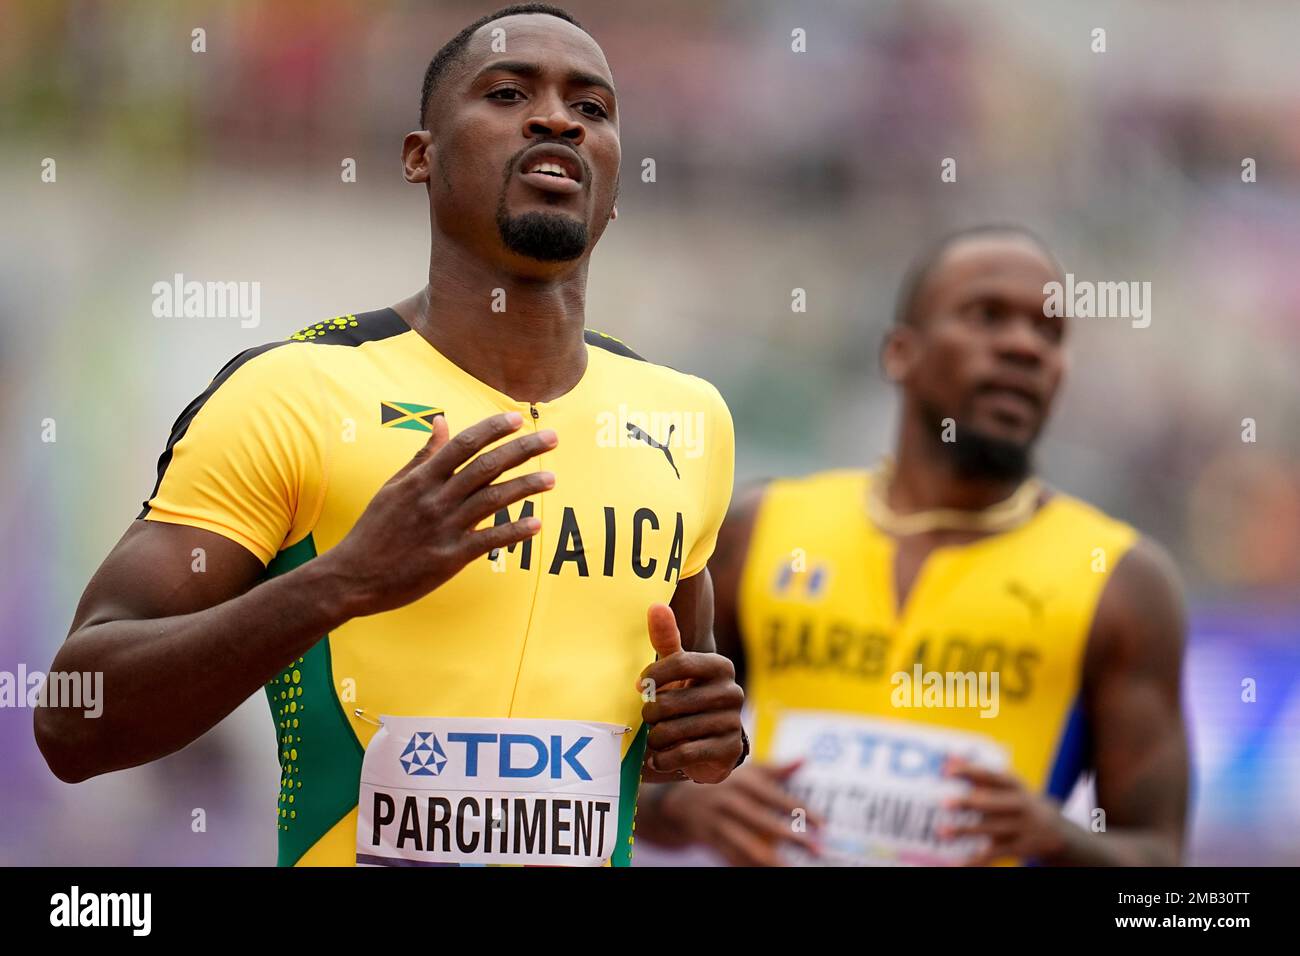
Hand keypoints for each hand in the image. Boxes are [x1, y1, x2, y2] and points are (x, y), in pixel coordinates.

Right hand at [325, 411, 554, 616]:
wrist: (351, 576)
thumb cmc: (374, 529)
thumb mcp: (394, 486)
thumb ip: (423, 455)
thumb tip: (442, 421)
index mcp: (420, 478)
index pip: (463, 444)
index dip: (493, 428)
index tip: (518, 418)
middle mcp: (434, 499)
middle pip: (486, 466)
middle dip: (522, 449)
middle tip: (552, 438)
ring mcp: (443, 527)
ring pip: (492, 499)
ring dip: (526, 487)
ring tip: (552, 479)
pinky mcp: (449, 557)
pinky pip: (488, 541)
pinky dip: (513, 532)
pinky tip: (536, 524)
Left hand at [637, 603, 744, 784]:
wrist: (713, 742)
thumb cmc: (688, 695)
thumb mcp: (677, 667)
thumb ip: (666, 638)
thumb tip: (656, 605)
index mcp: (720, 666)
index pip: (679, 663)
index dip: (653, 677)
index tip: (639, 687)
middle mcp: (732, 692)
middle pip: (671, 701)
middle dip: (651, 714)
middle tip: (648, 719)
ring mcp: (733, 722)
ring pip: (675, 730)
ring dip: (656, 738)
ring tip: (655, 737)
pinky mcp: (729, 750)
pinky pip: (685, 753)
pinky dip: (665, 758)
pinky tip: (659, 758)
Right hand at [658, 760, 821, 865]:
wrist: (682, 801)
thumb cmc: (725, 783)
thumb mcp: (747, 770)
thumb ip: (776, 769)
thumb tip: (804, 760)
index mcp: (742, 782)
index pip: (775, 796)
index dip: (800, 810)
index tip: (822, 824)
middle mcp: (729, 801)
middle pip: (763, 822)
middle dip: (792, 838)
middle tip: (817, 850)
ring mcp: (718, 823)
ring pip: (747, 845)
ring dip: (772, 860)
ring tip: (793, 869)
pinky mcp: (712, 842)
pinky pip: (734, 858)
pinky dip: (751, 867)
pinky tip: (771, 872)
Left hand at [939, 758, 1069, 864]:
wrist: (1057, 832)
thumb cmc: (1020, 803)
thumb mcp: (1009, 787)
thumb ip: (980, 776)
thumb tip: (948, 760)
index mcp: (1015, 785)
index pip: (991, 775)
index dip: (969, 771)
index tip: (946, 769)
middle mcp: (1020, 804)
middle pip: (992, 803)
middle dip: (969, 803)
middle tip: (945, 803)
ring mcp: (1022, 827)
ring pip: (990, 829)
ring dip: (966, 831)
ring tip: (942, 831)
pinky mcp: (1019, 847)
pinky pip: (995, 853)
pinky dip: (976, 859)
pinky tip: (958, 863)